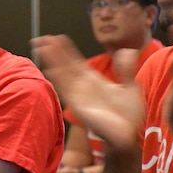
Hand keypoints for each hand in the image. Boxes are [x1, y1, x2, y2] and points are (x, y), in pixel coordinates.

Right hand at [32, 34, 142, 155]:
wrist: (128, 135)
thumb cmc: (129, 116)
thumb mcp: (131, 87)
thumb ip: (126, 70)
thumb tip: (126, 51)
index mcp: (94, 80)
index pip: (76, 61)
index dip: (66, 50)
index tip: (57, 38)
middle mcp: (83, 86)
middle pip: (64, 65)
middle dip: (53, 52)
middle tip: (42, 38)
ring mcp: (79, 95)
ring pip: (62, 73)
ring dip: (52, 60)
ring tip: (42, 47)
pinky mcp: (78, 105)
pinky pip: (65, 89)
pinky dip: (58, 78)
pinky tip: (49, 68)